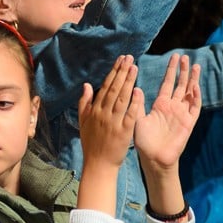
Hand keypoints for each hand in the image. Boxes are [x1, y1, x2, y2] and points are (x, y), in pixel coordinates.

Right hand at [78, 55, 141, 170]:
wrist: (98, 164)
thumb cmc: (91, 143)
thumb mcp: (83, 122)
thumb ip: (84, 103)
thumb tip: (86, 85)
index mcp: (94, 110)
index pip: (105, 87)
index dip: (114, 72)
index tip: (120, 60)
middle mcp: (103, 113)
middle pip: (114, 89)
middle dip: (122, 72)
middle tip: (129, 58)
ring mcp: (113, 122)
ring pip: (122, 98)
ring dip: (128, 82)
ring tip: (135, 67)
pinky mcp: (123, 132)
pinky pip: (130, 114)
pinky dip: (134, 103)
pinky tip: (139, 91)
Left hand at [134, 54, 200, 169]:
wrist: (153, 158)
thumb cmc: (144, 141)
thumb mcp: (137, 119)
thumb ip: (138, 104)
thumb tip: (135, 87)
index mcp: (160, 104)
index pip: (167, 83)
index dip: (171, 70)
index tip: (174, 57)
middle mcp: (172, 107)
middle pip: (180, 85)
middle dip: (183, 71)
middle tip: (185, 56)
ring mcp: (182, 114)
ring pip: (190, 93)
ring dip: (192, 80)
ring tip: (195, 66)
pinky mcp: (188, 123)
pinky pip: (194, 108)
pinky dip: (196, 98)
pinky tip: (195, 87)